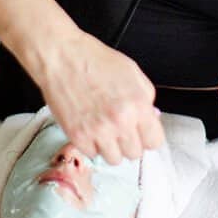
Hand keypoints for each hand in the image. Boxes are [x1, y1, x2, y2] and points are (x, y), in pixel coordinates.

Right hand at [33, 29, 164, 164]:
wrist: (62, 57)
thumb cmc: (94, 60)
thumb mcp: (132, 72)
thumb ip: (146, 98)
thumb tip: (150, 118)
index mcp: (138, 105)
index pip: (154, 141)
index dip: (148, 135)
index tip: (141, 132)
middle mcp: (120, 122)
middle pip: (135, 154)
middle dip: (129, 141)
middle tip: (120, 127)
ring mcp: (99, 132)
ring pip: (114, 159)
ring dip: (110, 146)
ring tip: (103, 128)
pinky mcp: (78, 137)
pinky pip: (92, 154)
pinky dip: (91, 143)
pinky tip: (88, 126)